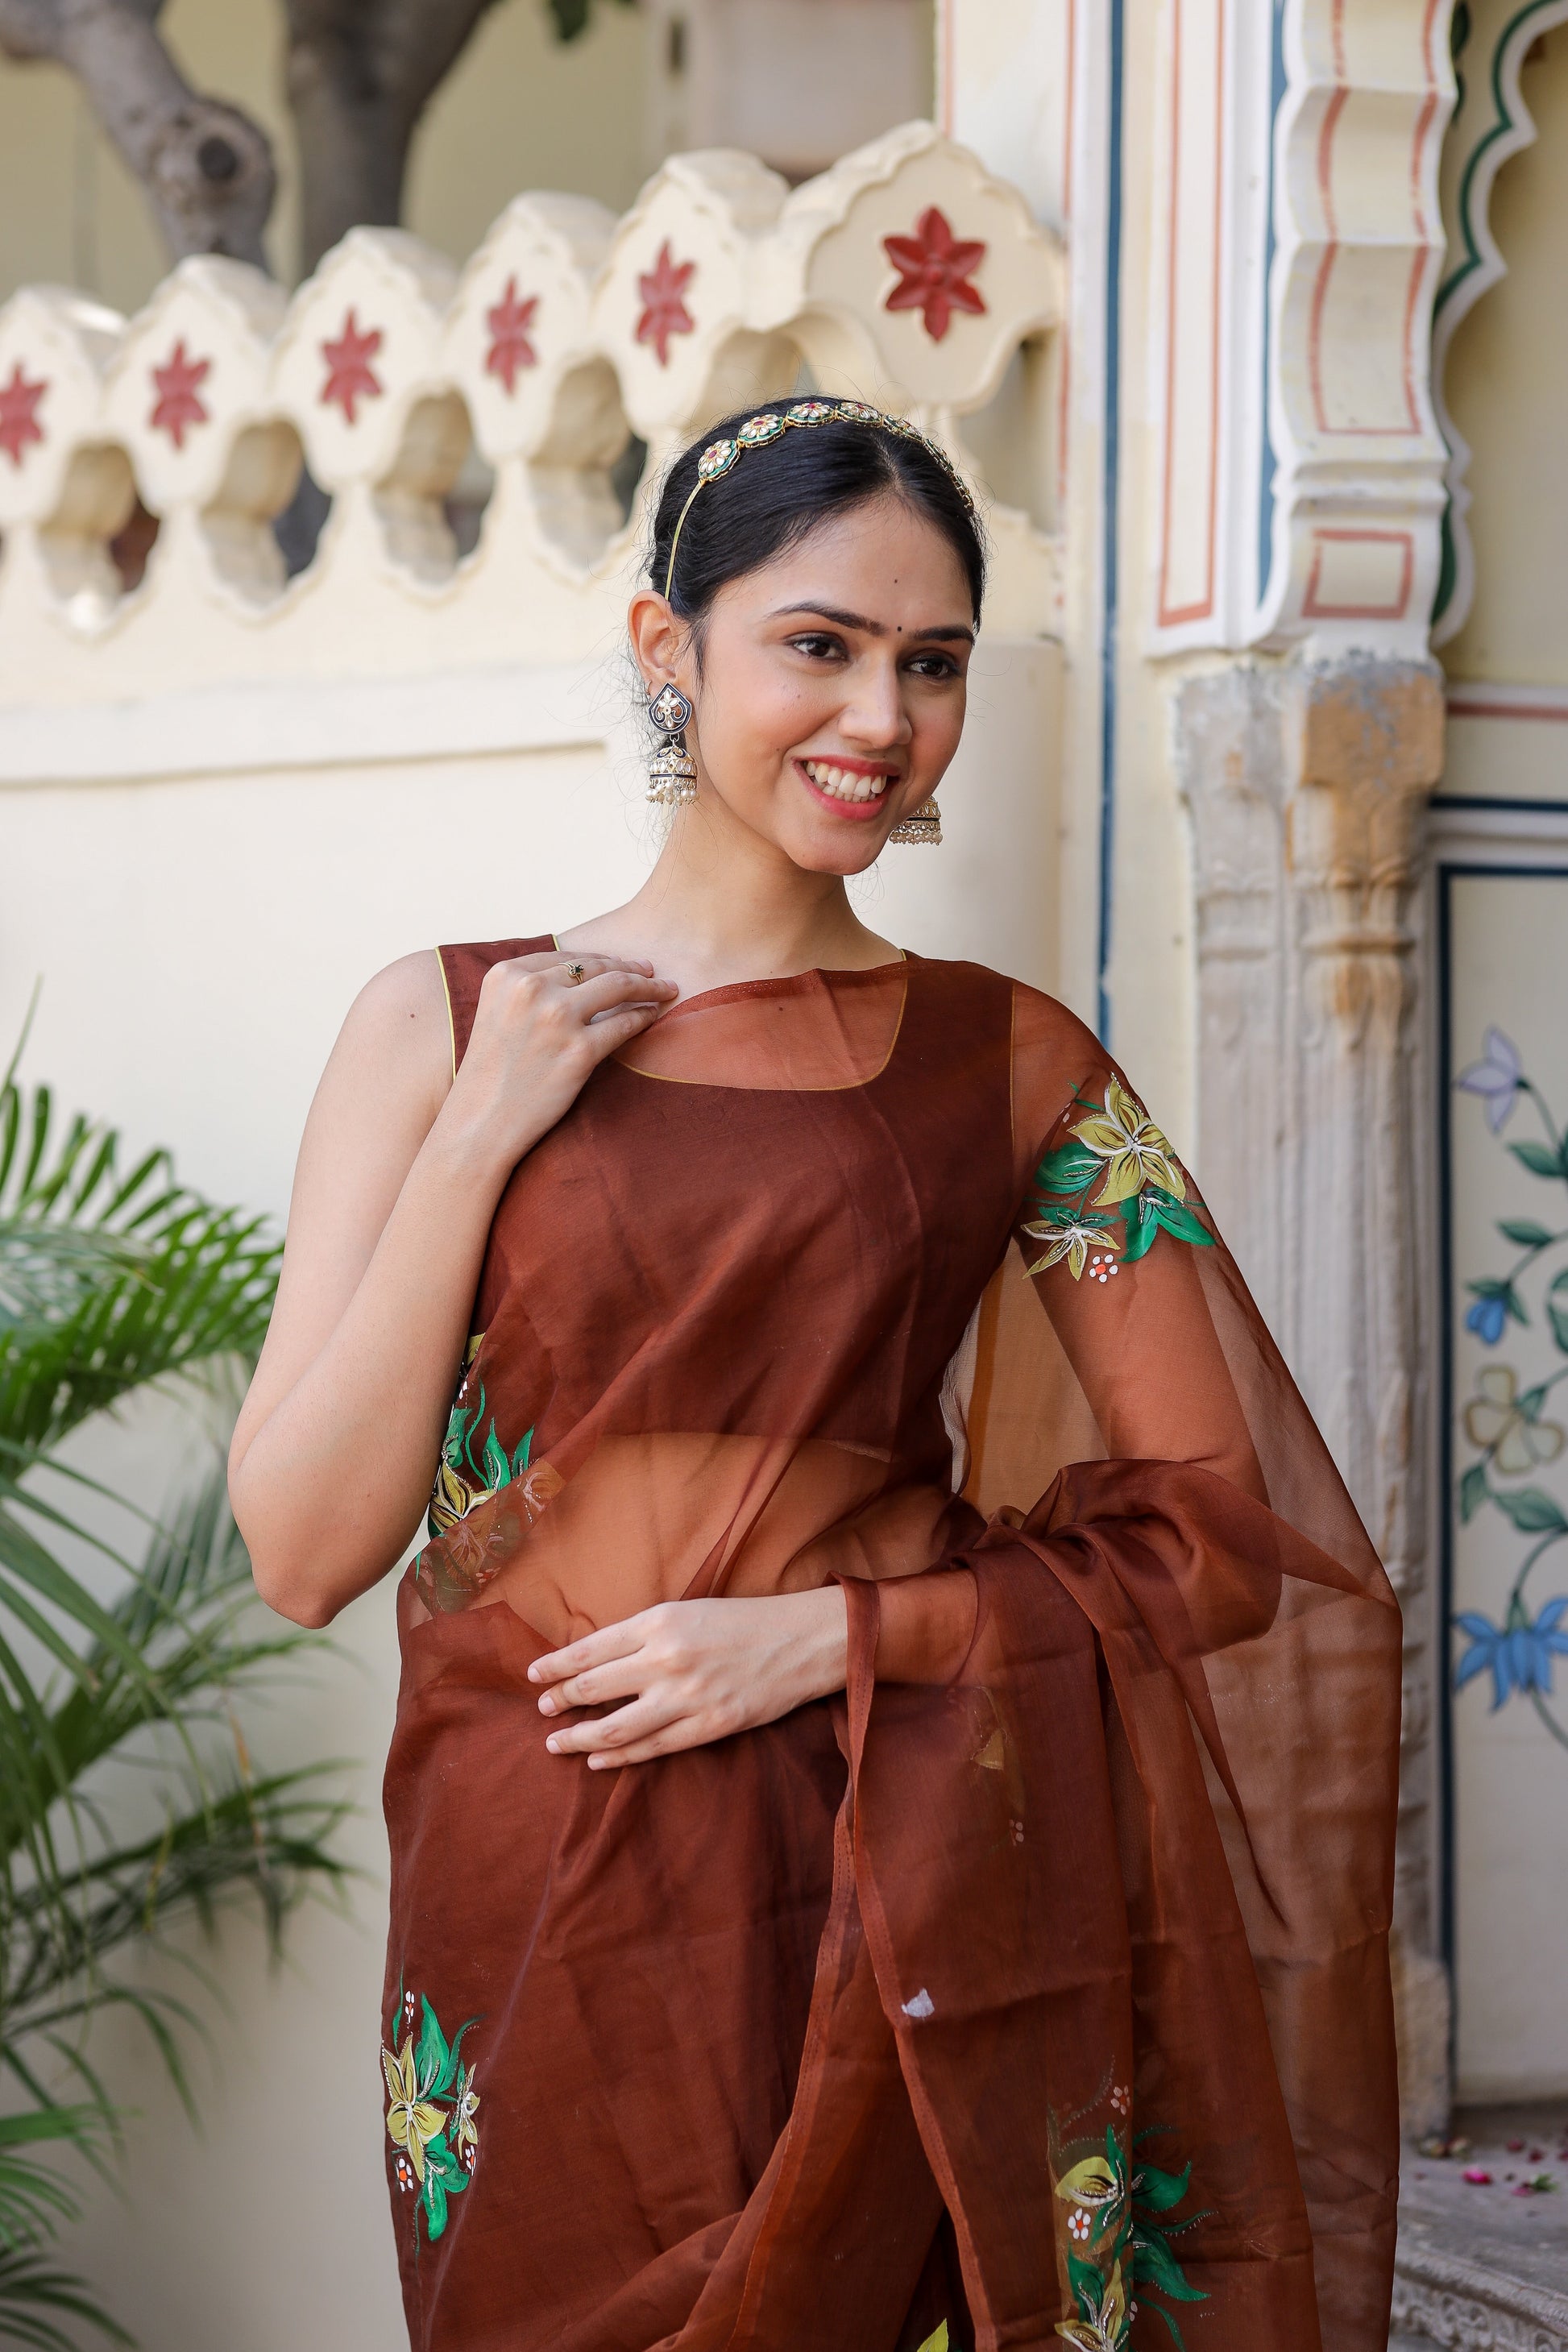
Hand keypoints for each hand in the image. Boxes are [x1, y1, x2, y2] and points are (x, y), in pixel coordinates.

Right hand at [440, 950, 676, 1173]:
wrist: (480, 1122)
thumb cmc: (489, 1075)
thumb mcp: (497, 1013)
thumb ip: (528, 990)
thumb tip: (579, 974)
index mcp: (507, 975)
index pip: (565, 956)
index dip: (598, 958)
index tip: (619, 962)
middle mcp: (531, 989)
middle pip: (595, 966)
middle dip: (629, 966)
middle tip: (650, 970)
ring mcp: (557, 1018)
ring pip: (619, 986)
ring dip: (648, 984)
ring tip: (665, 987)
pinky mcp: (580, 1051)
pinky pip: (625, 1024)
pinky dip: (645, 1016)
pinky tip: (654, 1015)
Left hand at [528, 1590, 849, 1767]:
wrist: (800, 1640)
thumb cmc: (740, 1621)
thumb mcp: (686, 1610)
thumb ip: (642, 1633)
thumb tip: (594, 1658)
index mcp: (659, 1622)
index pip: (590, 1649)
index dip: (556, 1666)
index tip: (534, 1677)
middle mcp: (667, 1659)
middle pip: (594, 1688)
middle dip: (560, 1701)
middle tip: (542, 1710)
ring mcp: (687, 1697)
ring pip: (615, 1726)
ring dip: (578, 1737)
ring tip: (557, 1743)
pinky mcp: (709, 1726)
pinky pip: (652, 1748)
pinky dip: (618, 1756)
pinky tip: (598, 1759)